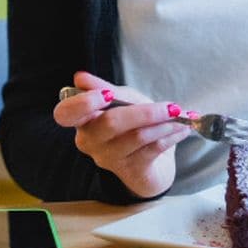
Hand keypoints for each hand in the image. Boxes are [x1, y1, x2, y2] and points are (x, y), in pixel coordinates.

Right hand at [54, 70, 191, 199]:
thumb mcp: (121, 100)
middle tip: (172, 106)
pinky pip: (152, 149)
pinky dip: (170, 136)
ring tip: (182, 117)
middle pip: (111, 123)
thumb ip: (104, 88)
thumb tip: (79, 77)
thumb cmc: (133, 123)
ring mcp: (108, 159)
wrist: (152, 159)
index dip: (82, 104)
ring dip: (165, 124)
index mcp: (82, 120)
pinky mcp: (129, 171)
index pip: (65, 114)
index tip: (107, 94)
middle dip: (146, 112)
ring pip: (137, 137)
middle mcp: (89, 141)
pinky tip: (182, 130)